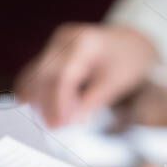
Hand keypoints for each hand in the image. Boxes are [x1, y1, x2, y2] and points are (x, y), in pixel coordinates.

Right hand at [16, 24, 157, 126]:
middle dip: (45, 104)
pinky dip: (38, 91)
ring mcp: (56, 42)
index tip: (60, 125)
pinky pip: (37, 72)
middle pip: (44, 74)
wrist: (131, 42)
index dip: (58, 104)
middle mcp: (65, 38)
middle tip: (52, 128)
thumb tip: (68, 122)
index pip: (63, 76)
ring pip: (35, 74)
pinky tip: (42, 109)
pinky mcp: (51, 50)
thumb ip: (90, 103)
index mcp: (84, 42)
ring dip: (38, 99)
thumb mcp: (115, 84)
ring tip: (49, 121)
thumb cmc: (128, 61)